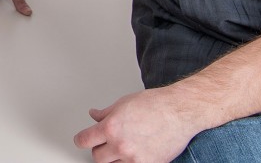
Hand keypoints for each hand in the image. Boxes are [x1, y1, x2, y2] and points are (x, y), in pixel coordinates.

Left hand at [74, 89, 194, 162]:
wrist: (179, 112)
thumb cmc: (155, 104)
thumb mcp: (122, 103)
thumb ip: (105, 113)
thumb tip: (94, 116)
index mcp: (111, 128)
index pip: (84, 140)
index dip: (81, 140)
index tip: (81, 140)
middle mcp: (121, 145)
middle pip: (97, 157)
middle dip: (99, 149)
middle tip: (105, 143)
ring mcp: (135, 158)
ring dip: (115, 158)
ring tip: (122, 147)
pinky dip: (130, 162)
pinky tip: (134, 154)